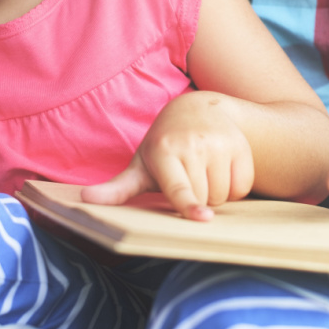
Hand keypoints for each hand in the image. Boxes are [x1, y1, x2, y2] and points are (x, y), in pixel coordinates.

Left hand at [82, 92, 254, 220]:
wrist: (196, 109)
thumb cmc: (164, 145)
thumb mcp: (140, 165)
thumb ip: (118, 188)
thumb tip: (86, 199)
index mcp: (165, 152)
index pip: (179, 187)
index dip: (189, 205)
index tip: (202, 218)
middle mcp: (193, 145)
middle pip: (203, 198)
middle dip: (197, 201)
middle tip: (188, 181)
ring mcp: (219, 143)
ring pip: (224, 194)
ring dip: (216, 195)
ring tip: (203, 175)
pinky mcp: (240, 145)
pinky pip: (242, 185)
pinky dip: (234, 187)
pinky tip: (221, 171)